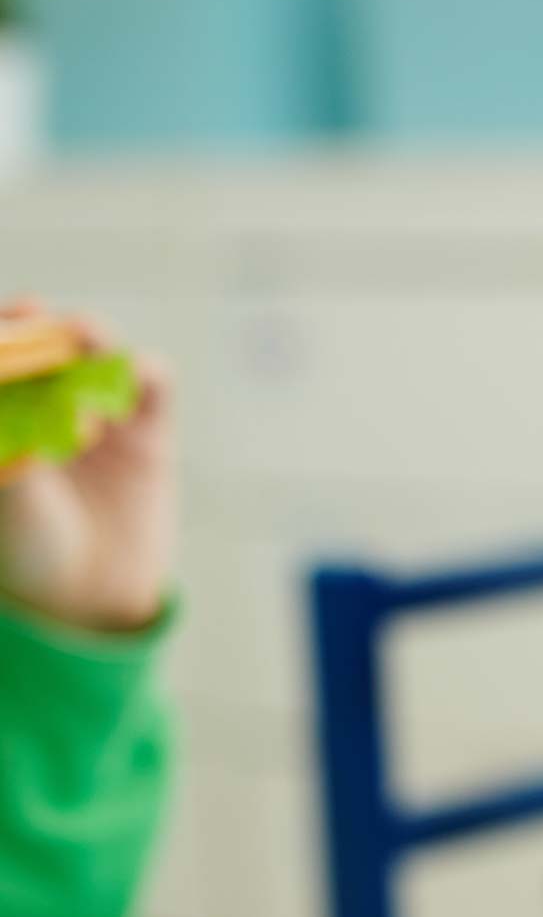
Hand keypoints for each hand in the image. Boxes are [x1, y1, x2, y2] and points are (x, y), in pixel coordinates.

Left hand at [0, 308, 177, 633]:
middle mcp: (45, 402)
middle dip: (41, 324)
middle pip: (44, 340)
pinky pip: (153, 386)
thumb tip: (5, 376)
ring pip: (97, 353)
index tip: (10, 321)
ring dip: (92, 336)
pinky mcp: (149, 432)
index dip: (2, 330)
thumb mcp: (8, 492)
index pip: (1, 354)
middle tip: (40, 316)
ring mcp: (99, 413)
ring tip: (87, 334)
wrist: (91, 599)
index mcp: (4, 415)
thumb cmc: (27, 549)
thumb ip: (11, 440)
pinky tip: (141, 376)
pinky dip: (148, 372)